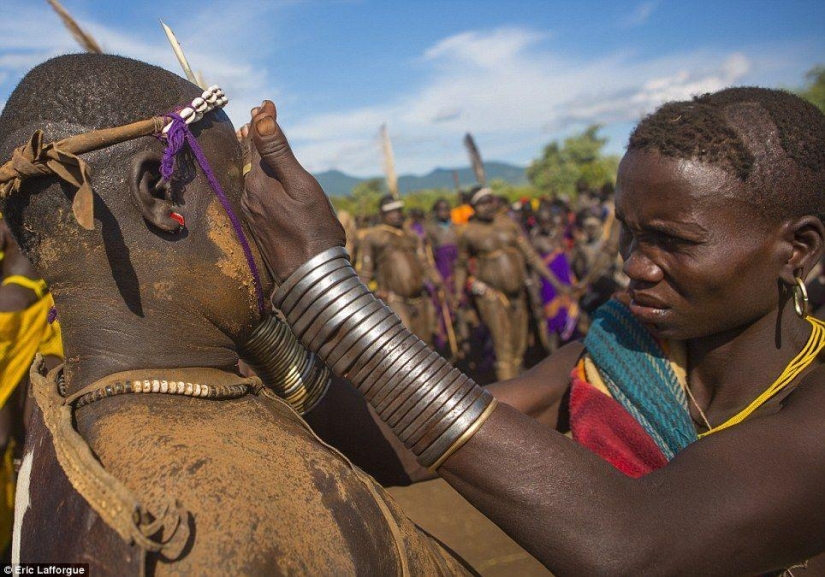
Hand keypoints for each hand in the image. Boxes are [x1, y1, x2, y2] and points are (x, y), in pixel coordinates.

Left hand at [240, 101, 345, 281]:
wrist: (311, 275)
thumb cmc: (313, 229)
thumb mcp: (301, 185)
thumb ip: (279, 153)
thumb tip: (261, 120)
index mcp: (259, 183)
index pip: (256, 142)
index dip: (262, 121)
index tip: (267, 103)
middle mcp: (249, 196)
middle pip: (250, 158)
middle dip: (255, 134)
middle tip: (259, 114)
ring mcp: (252, 213)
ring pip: (251, 175)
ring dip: (255, 154)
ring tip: (255, 137)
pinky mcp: (259, 227)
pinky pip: (255, 192)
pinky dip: (258, 175)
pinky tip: (262, 176)